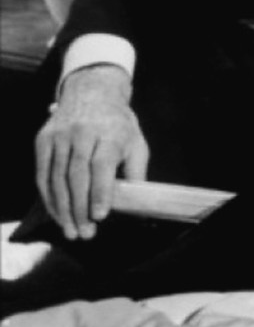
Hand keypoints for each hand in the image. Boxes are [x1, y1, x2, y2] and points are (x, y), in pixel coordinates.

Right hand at [35, 64, 148, 239]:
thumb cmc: (119, 125)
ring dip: (63, 209)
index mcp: (110, 134)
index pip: (102, 166)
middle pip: (77, 176)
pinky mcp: (43, 140)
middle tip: (86, 233)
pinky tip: (57, 214)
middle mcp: (82, 134)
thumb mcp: (136, 143)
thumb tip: (138, 206)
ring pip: (57, 178)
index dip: (100, 192)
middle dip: (80, 208)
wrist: (92, 93)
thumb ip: (136, 173)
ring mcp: (60, 136)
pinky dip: (49, 197)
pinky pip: (43, 174)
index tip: (100, 215)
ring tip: (71, 231)